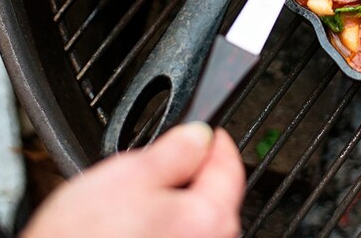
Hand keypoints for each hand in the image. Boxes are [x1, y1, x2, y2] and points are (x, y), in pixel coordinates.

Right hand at [22, 123, 244, 237]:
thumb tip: (201, 135)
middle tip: (159, 164)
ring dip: (174, 207)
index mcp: (207, 219)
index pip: (230, 168)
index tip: (205, 132)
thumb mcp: (129, 174)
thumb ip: (176, 150)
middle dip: (192, 176)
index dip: (215, 142)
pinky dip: (161, 231)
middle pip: (214, 199)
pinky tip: (130, 230)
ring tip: (133, 202)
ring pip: (193, 225)